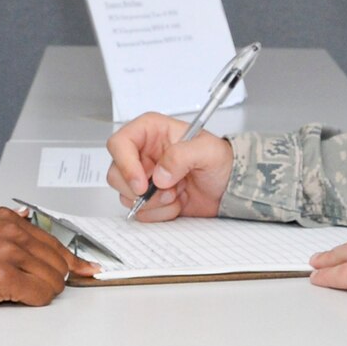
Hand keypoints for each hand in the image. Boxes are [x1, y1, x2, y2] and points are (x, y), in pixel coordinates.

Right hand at [0, 206, 95, 335]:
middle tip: (46, 291)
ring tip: (24, 296)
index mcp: (4, 218)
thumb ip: (2, 229)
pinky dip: (37, 302)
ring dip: (46, 292)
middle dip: (57, 279)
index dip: (72, 259)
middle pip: (57, 260)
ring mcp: (5, 251)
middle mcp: (8, 229)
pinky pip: (39, 294)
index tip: (87, 269)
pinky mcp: (0, 276)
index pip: (53, 239)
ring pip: (52, 278)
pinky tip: (23, 301)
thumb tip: (34, 234)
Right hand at [105, 112, 233, 221]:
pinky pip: (140, 211)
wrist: (230, 187)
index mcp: (152, 132)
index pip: (120, 143)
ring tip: (176, 194)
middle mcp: (143, 153)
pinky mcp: (148, 198)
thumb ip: (182, 156)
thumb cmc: (221, 161)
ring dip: (154, 202)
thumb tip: (159, 174)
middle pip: (116, 173)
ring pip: (125, 195)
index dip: (125, 164)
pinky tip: (176, 203)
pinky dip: (159, 213)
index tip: (141, 183)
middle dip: (140, 189)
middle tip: (167, 190)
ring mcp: (144, 177)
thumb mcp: (208, 150)